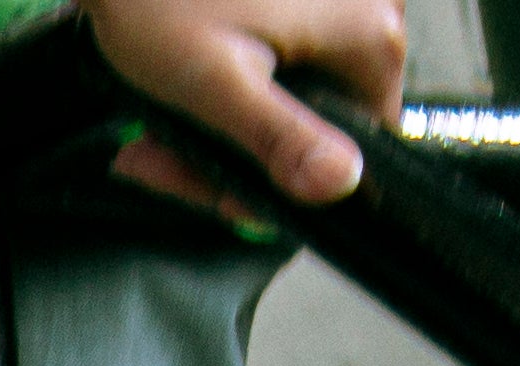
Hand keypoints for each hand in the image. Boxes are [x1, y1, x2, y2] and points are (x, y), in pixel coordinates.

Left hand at [87, 0, 403, 218]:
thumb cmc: (161, 5)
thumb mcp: (218, 83)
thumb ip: (279, 135)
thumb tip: (342, 185)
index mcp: (371, 40)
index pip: (351, 152)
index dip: (282, 186)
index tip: (211, 192)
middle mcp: (375, 16)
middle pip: (314, 127)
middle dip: (233, 158)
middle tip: (150, 163)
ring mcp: (340, 5)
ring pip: (288, 103)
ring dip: (219, 134)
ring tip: (145, 145)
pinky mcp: (307, 3)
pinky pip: (279, 71)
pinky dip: (227, 97)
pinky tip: (172, 108)